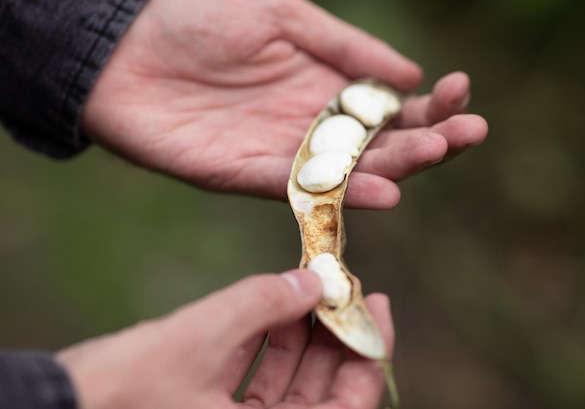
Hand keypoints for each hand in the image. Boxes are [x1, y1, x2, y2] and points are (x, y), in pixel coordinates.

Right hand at [57, 270, 394, 408]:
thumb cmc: (117, 392)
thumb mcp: (197, 339)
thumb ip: (259, 303)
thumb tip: (313, 279)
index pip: (350, 405)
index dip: (370, 349)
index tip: (375, 301)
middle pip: (325, 391)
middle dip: (336, 335)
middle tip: (345, 285)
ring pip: (292, 384)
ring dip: (303, 334)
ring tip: (311, 285)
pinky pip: (257, 380)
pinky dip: (268, 342)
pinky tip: (275, 304)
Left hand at [82, 0, 486, 208]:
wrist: (125, 37)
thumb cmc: (200, 12)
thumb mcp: (285, 14)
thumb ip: (345, 47)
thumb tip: (411, 73)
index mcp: (323, 87)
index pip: (390, 107)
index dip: (429, 104)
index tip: (461, 93)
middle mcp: (310, 128)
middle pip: (379, 146)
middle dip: (427, 139)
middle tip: (468, 132)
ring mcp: (279, 155)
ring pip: (348, 172)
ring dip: (394, 168)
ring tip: (434, 154)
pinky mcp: (243, 176)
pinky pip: (298, 189)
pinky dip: (341, 193)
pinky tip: (382, 191)